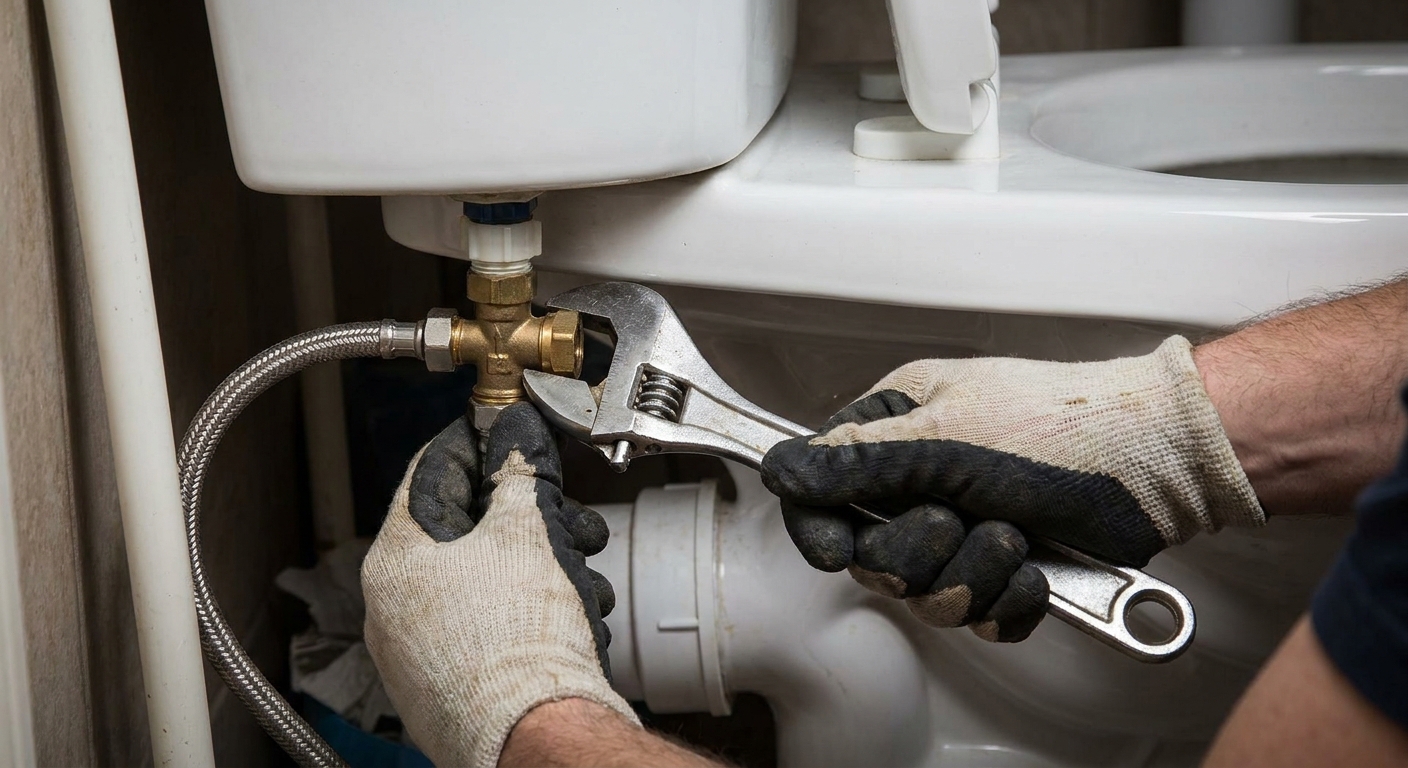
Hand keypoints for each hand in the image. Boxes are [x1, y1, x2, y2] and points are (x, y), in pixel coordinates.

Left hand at [362, 403, 636, 767]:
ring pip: (484, 581)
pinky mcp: (451, 686)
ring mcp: (419, 653)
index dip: (476, 442)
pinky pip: (490, 627)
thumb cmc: (518, 648)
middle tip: (562, 508)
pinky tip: (570, 610)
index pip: (430, 472)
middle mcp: (394, 609)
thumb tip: (515, 438)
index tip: (504, 428)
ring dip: (538, 564)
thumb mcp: (526, 534)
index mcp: (395, 561)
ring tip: (582, 569)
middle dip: (526, 515)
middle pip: (463, 530)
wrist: (535, 737)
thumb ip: (518, 476)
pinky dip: (529, 610)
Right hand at [760, 336, 1262, 641]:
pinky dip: (1009, 603)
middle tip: (957, 519)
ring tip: (1014, 536)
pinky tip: (1036, 571)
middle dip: (919, 551)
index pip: (822, 485)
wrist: (1161, 463)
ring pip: (924, 594)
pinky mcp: (1006, 572)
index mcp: (899, 427)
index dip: (818, 525)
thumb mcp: (948, 437)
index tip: (833, 549)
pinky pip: (978, 618)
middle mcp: (925, 479)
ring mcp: (966, 528)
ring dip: (972, 573)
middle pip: (870, 554)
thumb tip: (782, 468)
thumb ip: (859, 462)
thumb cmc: (1066, 425)